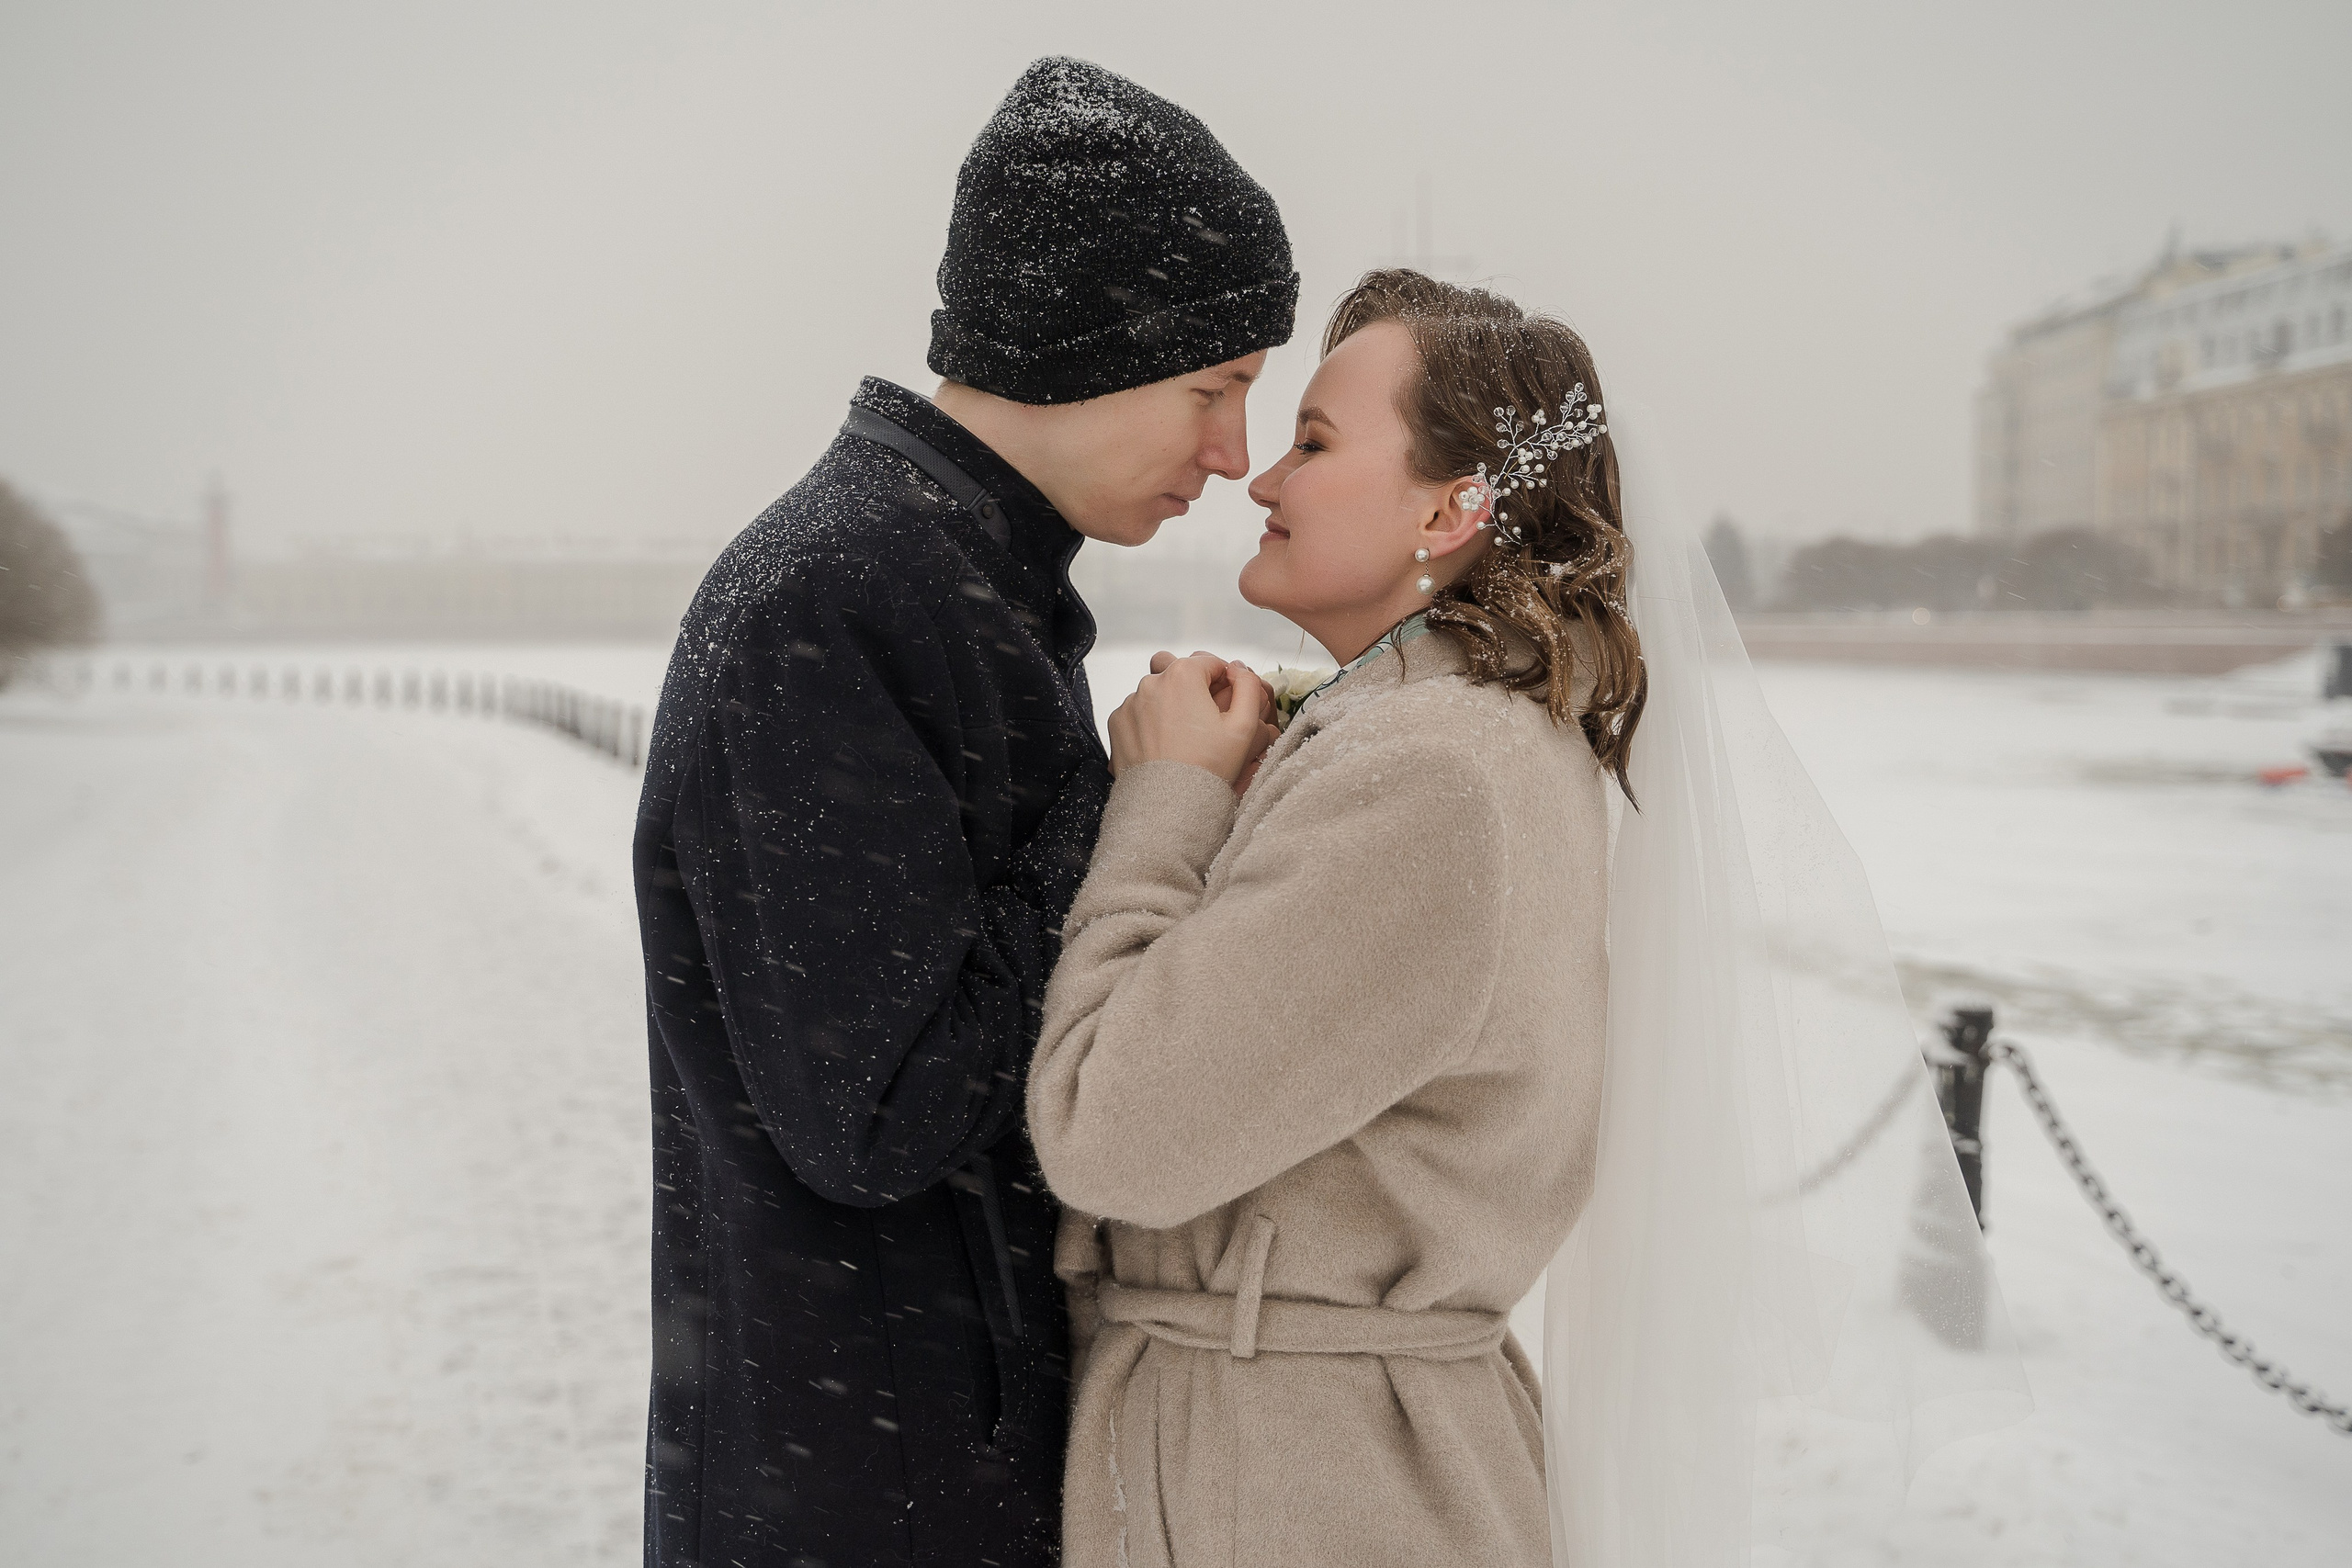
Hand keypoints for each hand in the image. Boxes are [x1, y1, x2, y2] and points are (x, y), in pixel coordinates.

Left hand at [1107, 653, 1275, 786]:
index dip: (1224, 681)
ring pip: (1157, 693)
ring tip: (1183, 738)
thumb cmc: (1208, 767)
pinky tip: (1163, 746)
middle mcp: (1151, 681)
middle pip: (1181, 674)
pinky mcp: (1116, 723)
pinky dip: (1150, 723)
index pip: (1210, 663)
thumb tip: (1238, 668)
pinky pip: (1138, 713)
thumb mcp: (1243, 726)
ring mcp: (1130, 702)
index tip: (1227, 704)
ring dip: (1170, 706)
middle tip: (1205, 722)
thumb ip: (1248, 687)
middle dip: (1194, 690)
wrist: (1166, 806)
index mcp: (1183, 674)